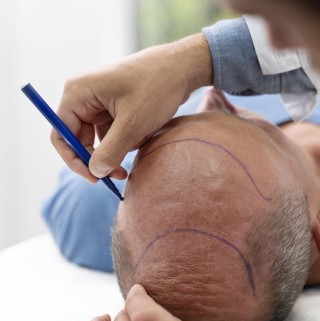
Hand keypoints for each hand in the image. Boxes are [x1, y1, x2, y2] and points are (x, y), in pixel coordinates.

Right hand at [54, 33, 212, 182]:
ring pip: (101, 139)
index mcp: (77, 93)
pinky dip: (130, 138)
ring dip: (120, 147)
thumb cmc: (156, 88)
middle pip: (80, 139)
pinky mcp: (117, 107)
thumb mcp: (133, 124)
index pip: (61, 134)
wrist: (182, 68)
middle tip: (120, 174)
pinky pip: (116, 132)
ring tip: (142, 139)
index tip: (94, 178)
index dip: (74, 160)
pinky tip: (147, 131)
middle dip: (101, 158)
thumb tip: (95, 172)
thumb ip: (110, 151)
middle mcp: (84, 97)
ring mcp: (101, 102)